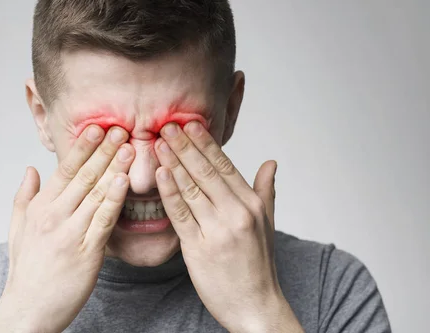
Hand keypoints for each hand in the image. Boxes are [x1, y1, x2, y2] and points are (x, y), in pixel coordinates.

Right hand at [0, 125, 133, 332]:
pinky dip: (115, 200)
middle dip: (104, 151)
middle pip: (84, 176)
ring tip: (131, 147)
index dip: (83, 148)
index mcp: (40, 208)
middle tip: (122, 129)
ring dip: (115, 168)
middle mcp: (54, 216)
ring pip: (96, 194)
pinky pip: (104, 221)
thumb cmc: (26, 270)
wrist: (29, 309)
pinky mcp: (87, 252)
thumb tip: (30, 168)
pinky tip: (125, 182)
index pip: (64, 170)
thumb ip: (24, 196)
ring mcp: (71, 233)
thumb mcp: (16, 229)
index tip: (98, 129)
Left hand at [154, 121, 302, 332]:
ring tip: (158, 141)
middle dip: (185, 145)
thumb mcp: (268, 225)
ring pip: (191, 187)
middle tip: (168, 125)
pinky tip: (159, 173)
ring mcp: (219, 230)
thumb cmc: (258, 265)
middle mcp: (238, 213)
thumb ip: (266, 191)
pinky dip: (169, 191)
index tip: (191, 123)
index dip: (206, 143)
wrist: (256, 306)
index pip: (226, 165)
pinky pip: (180, 213)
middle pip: (206, 171)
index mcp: (253, 204)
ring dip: (173, 162)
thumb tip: (271, 162)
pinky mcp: (199, 247)